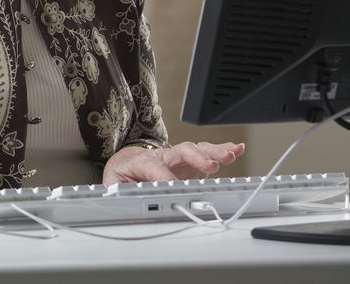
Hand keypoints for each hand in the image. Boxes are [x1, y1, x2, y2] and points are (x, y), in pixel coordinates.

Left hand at [102, 141, 245, 185]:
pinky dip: (223, 151)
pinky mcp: (191, 164)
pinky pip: (207, 154)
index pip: (154, 168)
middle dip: (197, 157)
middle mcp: (165, 157)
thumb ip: (118, 190)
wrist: (128, 159)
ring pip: (197, 150)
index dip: (163, 176)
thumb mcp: (114, 181)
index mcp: (144, 162)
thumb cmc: (124, 171)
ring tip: (229, 155)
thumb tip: (122, 199)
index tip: (173, 185)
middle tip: (211, 165)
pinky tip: (236, 149)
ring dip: (214, 152)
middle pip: (182, 152)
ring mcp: (180, 159)